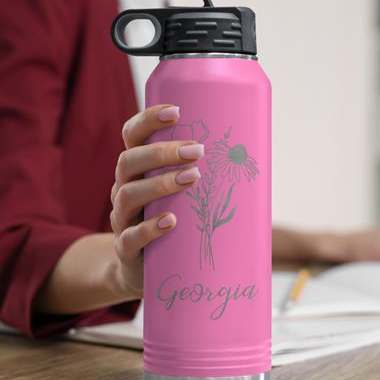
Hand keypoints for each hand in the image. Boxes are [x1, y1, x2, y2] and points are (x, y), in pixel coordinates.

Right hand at [110, 104, 203, 298]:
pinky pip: (130, 237)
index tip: (176, 111)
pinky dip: (150, 228)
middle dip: (162, 152)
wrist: (143, 268)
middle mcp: (124, 188)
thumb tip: (258, 151)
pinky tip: (171, 222)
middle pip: (128, 160)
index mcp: (137, 169)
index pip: (133, 135)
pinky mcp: (125, 249)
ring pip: (128, 194)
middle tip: (197, 150)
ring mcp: (122, 219)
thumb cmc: (174, 220)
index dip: (148, 120)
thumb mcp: (184, 192)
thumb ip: (206, 172)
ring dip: (161, 183)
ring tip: (193, 179)